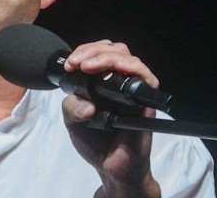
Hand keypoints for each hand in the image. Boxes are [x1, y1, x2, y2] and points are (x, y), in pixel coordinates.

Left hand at [61, 40, 160, 197]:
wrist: (111, 167)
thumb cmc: (94, 142)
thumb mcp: (72, 121)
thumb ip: (71, 106)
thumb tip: (87, 104)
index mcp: (100, 81)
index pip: (97, 53)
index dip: (84, 52)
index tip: (70, 63)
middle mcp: (118, 81)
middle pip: (113, 49)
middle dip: (92, 50)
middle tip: (77, 62)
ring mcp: (132, 89)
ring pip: (127, 57)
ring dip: (107, 57)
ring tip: (88, 66)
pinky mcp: (146, 100)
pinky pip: (146, 77)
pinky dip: (131, 68)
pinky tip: (116, 70)